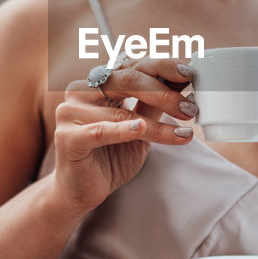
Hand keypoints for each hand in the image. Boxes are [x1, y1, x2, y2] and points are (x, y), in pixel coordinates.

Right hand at [52, 58, 196, 214]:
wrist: (81, 192)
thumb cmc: (110, 156)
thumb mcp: (140, 128)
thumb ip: (154, 105)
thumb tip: (182, 82)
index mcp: (98, 83)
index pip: (132, 66)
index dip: (162, 67)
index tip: (189, 73)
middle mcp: (81, 91)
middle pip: (128, 81)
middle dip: (164, 93)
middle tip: (189, 108)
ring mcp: (71, 113)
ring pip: (122, 111)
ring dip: (158, 122)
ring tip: (183, 130)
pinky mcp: (67, 137)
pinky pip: (101, 131)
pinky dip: (124, 130)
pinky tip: (142, 129)